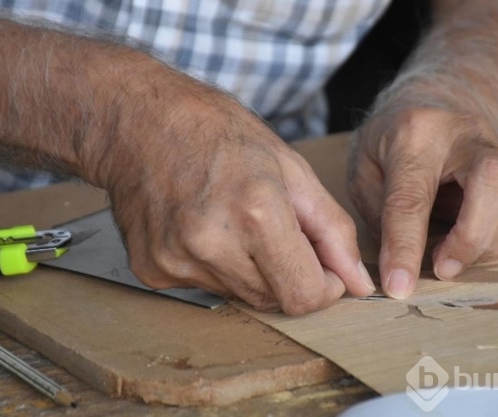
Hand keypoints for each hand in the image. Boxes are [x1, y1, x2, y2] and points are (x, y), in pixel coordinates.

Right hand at [90, 68, 374, 314]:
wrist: (137, 121)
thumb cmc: (217, 132)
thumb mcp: (292, 168)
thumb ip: (332, 231)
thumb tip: (359, 284)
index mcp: (255, 212)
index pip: (305, 296)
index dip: (325, 287)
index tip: (323, 266)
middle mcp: (212, 244)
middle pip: (276, 301)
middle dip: (291, 275)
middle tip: (279, 232)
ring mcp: (177, 261)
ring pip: (242, 298)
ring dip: (255, 271)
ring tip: (237, 222)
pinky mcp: (153, 271)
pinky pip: (207, 289)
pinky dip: (219, 268)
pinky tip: (205, 228)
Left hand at [348, 107, 497, 298]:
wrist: (431, 107)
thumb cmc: (390, 145)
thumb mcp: (364, 170)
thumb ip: (378, 212)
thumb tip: (399, 265)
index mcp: (416, 134)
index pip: (412, 196)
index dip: (406, 246)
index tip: (399, 286)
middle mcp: (468, 135)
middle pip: (492, 179)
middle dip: (472, 236)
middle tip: (444, 269)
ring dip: (497, 241)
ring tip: (460, 260)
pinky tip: (478, 249)